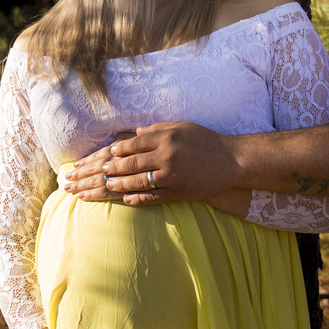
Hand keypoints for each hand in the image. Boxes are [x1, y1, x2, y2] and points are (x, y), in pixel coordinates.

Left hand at [65, 121, 236, 205]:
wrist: (231, 161)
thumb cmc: (205, 141)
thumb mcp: (182, 127)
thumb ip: (157, 129)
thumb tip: (134, 134)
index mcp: (166, 137)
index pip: (133, 144)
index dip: (117, 149)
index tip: (107, 153)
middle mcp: (167, 156)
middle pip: (131, 164)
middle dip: (110, 169)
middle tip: (97, 172)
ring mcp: (173, 175)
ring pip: (138, 182)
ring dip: (119, 185)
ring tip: (105, 187)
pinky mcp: (180, 192)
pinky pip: (154, 196)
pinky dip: (138, 199)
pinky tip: (126, 200)